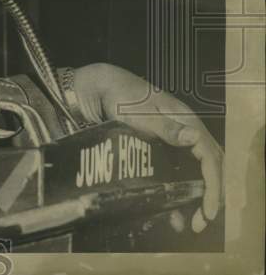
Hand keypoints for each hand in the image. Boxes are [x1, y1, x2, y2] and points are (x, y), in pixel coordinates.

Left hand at [73, 62, 222, 232]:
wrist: (101, 89)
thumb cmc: (122, 96)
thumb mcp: (141, 111)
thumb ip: (167, 127)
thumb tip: (195, 138)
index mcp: (187, 123)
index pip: (211, 158)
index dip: (213, 185)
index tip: (209, 209)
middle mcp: (186, 134)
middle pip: (209, 169)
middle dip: (209, 198)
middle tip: (200, 224)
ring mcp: (175, 143)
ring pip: (195, 175)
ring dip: (195, 200)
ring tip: (189, 224)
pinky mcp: (162, 150)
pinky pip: (177, 174)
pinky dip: (178, 194)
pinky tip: (171, 212)